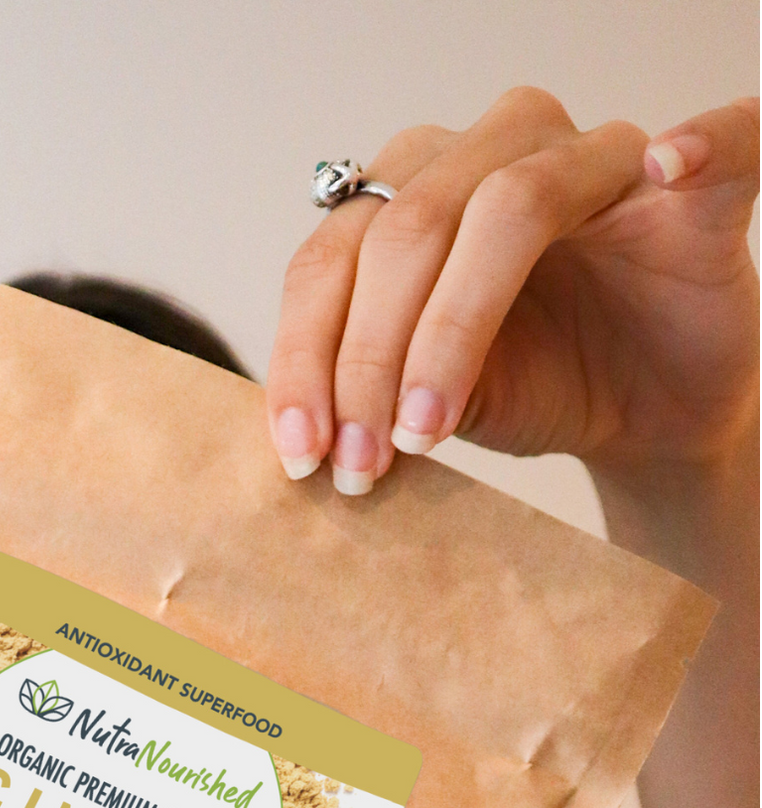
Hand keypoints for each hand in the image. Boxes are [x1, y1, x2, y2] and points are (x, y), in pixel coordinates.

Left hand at [267, 88, 761, 492]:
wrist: (644, 416)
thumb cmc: (538, 386)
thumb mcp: (432, 401)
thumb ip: (370, 392)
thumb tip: (302, 441)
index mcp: (418, 188)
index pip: (334, 254)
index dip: (306, 353)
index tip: (300, 452)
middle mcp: (498, 148)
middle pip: (408, 227)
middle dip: (367, 357)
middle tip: (359, 461)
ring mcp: (597, 159)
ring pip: (509, 207)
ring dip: (452, 329)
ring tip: (426, 428)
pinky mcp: (695, 188)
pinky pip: (715, 139)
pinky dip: (701, 141)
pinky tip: (671, 167)